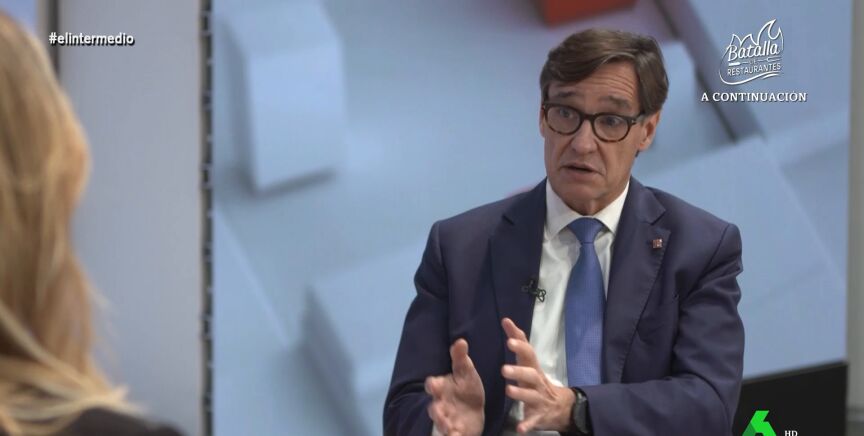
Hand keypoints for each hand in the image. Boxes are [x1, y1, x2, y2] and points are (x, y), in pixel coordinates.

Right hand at [425, 339, 484, 435]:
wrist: (474, 410)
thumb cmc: (466, 388)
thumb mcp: (466, 372)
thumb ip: (460, 358)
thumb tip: (461, 340)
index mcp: (442, 388)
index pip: (433, 385)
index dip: (433, 385)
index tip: (434, 384)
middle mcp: (441, 404)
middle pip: (434, 408)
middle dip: (436, 411)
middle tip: (438, 411)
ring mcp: (448, 419)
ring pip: (441, 423)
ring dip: (443, 425)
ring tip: (448, 428)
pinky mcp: (456, 432)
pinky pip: (453, 435)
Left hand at [501, 318, 575, 433]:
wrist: (563, 408)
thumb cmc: (538, 381)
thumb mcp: (529, 362)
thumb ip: (518, 343)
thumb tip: (506, 320)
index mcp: (533, 368)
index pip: (528, 354)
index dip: (520, 347)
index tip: (509, 340)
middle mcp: (538, 382)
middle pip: (530, 375)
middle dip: (518, 371)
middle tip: (503, 369)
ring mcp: (540, 400)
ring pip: (531, 396)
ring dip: (520, 394)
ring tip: (508, 391)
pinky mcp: (539, 416)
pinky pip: (533, 421)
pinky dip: (527, 424)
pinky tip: (520, 428)